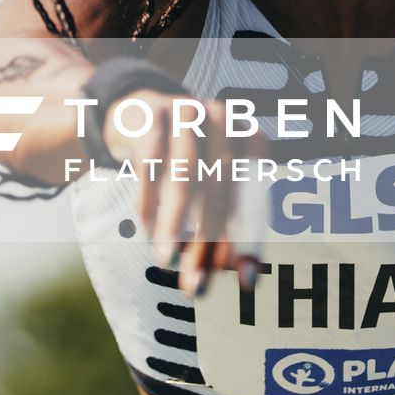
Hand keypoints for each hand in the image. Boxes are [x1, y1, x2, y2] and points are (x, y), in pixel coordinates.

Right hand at [101, 89, 264, 296]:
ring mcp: (186, 113)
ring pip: (185, 176)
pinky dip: (149, 202)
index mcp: (248, 135)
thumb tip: (230, 271)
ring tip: (168, 260)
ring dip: (175, 224)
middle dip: (208, 240)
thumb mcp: (212, 180)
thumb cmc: (184, 155)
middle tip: (197, 283)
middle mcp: (222, 119)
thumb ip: (225, 221)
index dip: (249, 240)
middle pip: (221, 188)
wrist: (140, 111)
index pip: (254, 195)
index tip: (243, 280)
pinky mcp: (152, 116)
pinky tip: (147, 229)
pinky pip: (151, 165)